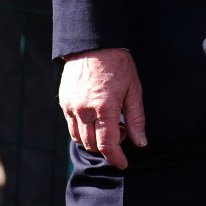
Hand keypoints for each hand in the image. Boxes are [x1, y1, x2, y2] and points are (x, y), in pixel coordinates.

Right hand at [59, 48, 146, 169]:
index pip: (108, 145)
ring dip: (94, 140)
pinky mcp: (64, 102)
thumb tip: (141, 142)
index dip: (116, 158)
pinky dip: (83, 130)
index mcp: (105, 107)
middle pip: (93, 145)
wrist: (95, 43)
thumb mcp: (134, 88)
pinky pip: (72, 126)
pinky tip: (96, 117)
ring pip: (79, 138)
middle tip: (122, 130)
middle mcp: (85, 110)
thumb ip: (136, 117)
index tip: (123, 163)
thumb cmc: (118, 64)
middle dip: (108, 146)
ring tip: (109, 123)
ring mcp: (72, 106)